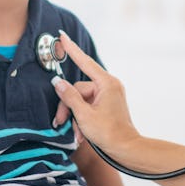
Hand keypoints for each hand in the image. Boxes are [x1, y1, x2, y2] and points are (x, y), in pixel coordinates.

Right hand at [52, 31, 139, 155]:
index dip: (72, 49)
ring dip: (75, 117)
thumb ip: (69, 97)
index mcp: (106, 83)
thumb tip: (58, 82)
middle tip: (61, 122)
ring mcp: (108, 95)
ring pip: (81, 100)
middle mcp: (109, 86)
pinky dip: (82, 119)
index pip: (85, 62)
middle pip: (78, 89)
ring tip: (77, 133)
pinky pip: (88, 106)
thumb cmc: (108, 133)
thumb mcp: (84, 115)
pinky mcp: (107, 104)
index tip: (62, 36)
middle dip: (68, 107)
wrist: (126, 149)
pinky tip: (81, 134)